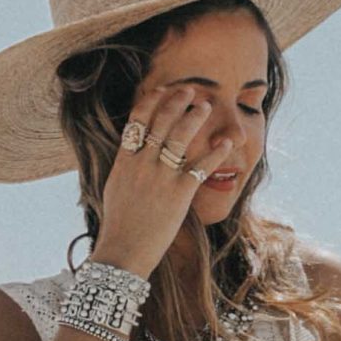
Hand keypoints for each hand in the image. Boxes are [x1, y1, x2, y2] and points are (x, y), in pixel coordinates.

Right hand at [92, 82, 224, 276]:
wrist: (124, 250)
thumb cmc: (119, 223)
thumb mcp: (115, 187)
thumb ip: (125, 166)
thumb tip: (130, 152)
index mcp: (125, 160)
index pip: (137, 120)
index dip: (151, 100)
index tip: (162, 89)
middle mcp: (142, 163)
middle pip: (161, 121)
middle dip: (177, 101)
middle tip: (190, 90)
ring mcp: (161, 176)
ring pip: (180, 136)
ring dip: (195, 117)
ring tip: (206, 106)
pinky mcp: (179, 192)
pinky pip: (201, 165)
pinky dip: (215, 152)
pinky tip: (225, 144)